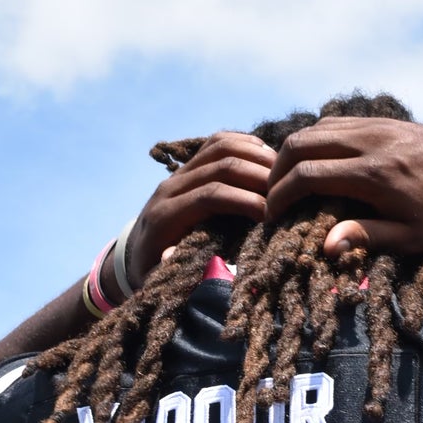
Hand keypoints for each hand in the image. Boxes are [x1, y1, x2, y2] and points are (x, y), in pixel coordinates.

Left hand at [124, 132, 275, 284]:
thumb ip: (177, 269)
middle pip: (219, 165)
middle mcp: (170, 188)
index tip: (271, 215)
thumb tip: (189, 261)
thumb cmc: (156, 273)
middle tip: (286, 193)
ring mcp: (179, 173)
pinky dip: (247, 145)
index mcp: (165, 217)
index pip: (210, 196)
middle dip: (257, 177)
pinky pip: (218, 143)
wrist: (136, 253)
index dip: (244, 201)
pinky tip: (269, 159)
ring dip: (255, 157)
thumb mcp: (162, 279)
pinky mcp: (188, 166)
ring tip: (282, 175)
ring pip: (220, 146)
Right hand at [265, 117, 422, 258]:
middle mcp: (371, 143)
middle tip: (273, 195)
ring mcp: (378, 126)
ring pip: (317, 128)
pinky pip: (338, 123)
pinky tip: (317, 161)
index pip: (307, 176)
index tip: (272, 214)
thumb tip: (325, 246)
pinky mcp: (385, 121)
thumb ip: (367, 237)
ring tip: (290, 179)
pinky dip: (317, 139)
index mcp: (374, 175)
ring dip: (295, 152)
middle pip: (302, 144)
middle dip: (277, 170)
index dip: (280, 195)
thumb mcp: (412, 237)